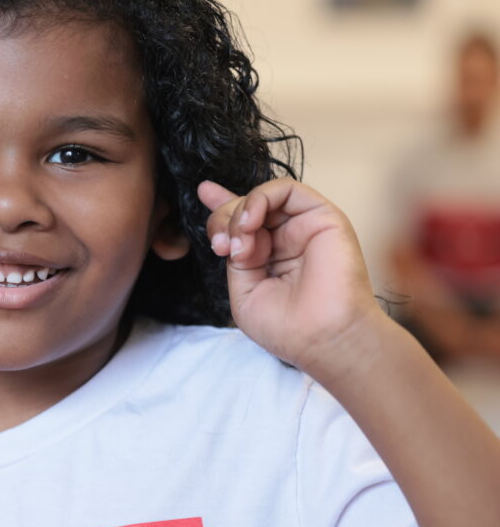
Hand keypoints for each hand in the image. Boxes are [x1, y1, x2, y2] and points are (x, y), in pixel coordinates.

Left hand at [198, 178, 382, 374]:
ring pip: (262, 197)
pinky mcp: (323, 216)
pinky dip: (260, 199)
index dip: (222, 207)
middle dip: (222, 220)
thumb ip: (235, 261)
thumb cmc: (288, 328)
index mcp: (268, 256)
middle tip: (221, 247)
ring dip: (239, 214)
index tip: (203, 192)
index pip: (244, 223)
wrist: (324, 338)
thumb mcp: (245, 295)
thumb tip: (230, 235)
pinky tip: (249, 223)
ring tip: (237, 244)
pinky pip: (287, 188)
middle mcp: (286, 238)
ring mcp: (304, 226)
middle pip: (245, 208)